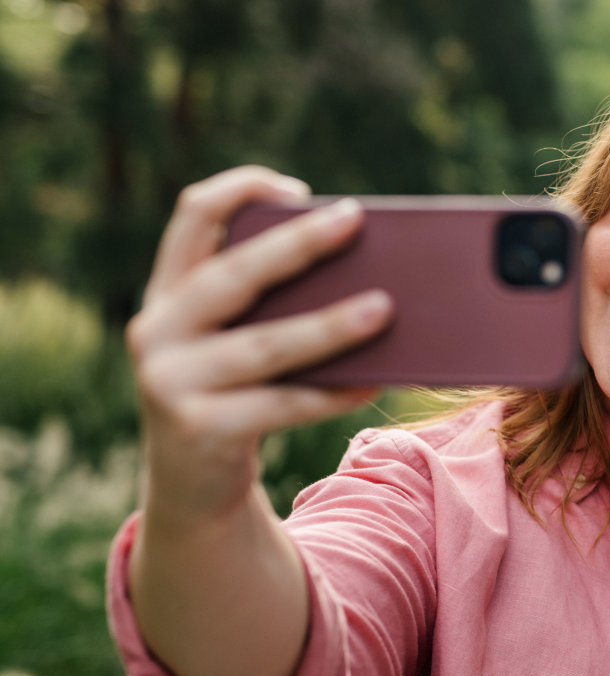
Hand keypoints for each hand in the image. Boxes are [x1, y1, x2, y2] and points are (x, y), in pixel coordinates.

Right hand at [127, 165, 392, 518]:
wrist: (193, 488)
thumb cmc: (237, 395)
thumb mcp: (236, 342)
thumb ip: (271, 307)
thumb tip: (369, 276)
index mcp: (169, 293)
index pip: (193, 217)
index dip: (242, 190)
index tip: (300, 187)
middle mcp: (157, 330)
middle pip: (232, 275)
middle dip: (296, 244)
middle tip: (354, 220)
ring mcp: (172, 382)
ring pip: (264, 346)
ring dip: (328, 325)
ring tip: (385, 308)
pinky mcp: (201, 430)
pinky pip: (282, 405)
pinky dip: (332, 393)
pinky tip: (375, 380)